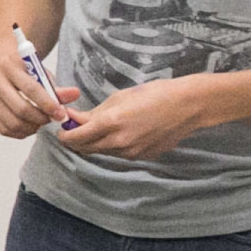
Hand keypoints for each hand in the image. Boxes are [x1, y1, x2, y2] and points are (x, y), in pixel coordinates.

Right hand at [0, 38, 72, 141]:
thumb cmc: (22, 66)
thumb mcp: (40, 71)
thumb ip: (56, 86)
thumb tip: (75, 95)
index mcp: (9, 64)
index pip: (31, 90)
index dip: (49, 105)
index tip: (61, 114)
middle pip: (21, 110)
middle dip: (41, 119)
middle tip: (51, 119)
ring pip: (12, 123)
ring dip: (31, 127)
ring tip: (40, 122)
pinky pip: (2, 129)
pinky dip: (19, 132)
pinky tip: (28, 125)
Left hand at [52, 77, 207, 159]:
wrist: (187, 106)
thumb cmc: (155, 94)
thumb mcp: (121, 97)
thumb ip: (96, 112)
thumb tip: (77, 119)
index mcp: (111, 123)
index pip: (76, 137)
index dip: (65, 135)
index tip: (62, 128)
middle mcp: (119, 142)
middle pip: (85, 149)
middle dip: (76, 141)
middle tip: (74, 130)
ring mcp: (131, 153)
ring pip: (102, 152)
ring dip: (95, 143)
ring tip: (98, 128)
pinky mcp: (142, 157)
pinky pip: (119, 154)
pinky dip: (112, 146)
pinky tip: (121, 132)